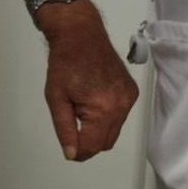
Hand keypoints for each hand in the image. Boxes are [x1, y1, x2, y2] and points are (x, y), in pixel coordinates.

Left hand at [35, 0, 139, 161]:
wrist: (81, 34)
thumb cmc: (64, 63)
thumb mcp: (55, 98)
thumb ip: (65, 129)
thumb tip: (72, 155)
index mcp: (103, 109)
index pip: (93, 146)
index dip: (78, 152)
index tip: (68, 148)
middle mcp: (122, 106)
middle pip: (106, 142)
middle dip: (89, 141)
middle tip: (71, 122)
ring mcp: (129, 98)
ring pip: (114, 130)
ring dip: (98, 128)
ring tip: (81, 105)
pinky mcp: (132, 91)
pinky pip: (120, 116)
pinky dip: (107, 116)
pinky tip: (93, 98)